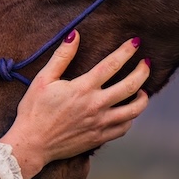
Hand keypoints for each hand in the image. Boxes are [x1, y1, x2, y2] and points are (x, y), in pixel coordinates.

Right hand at [0, 30, 149, 178]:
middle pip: (130, 86)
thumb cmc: (34, 110)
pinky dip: (131, 117)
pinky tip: (128, 110)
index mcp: (83, 88)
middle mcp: (96, 106)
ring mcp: (100, 123)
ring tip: (142, 88)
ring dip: (143, 97)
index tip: (136, 42)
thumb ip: (62, 56)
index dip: (127, 51)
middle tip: (146, 63)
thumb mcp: (43, 79)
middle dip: (142, 71)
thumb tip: (75, 35)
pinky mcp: (99, 138)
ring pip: (133, 110)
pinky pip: (124, 127)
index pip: (112, 65)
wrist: (32, 144)